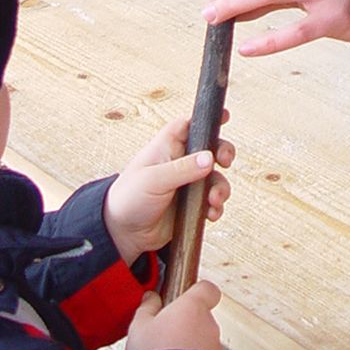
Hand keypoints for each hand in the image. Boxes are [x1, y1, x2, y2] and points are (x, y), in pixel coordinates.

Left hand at [103, 113, 233, 267]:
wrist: (123, 233)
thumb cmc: (128, 198)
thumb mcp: (153, 180)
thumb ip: (182, 169)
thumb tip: (209, 158)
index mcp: (166, 147)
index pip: (189, 124)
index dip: (207, 119)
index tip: (225, 117)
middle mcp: (179, 162)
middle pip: (210, 148)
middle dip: (223, 153)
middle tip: (225, 161)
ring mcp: (187, 183)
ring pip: (215, 177)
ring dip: (220, 187)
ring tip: (213, 199)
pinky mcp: (191, 204)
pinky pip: (212, 201)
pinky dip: (216, 206)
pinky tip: (210, 213)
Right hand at [125, 280, 222, 349]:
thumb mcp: (140, 327)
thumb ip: (147, 307)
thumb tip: (151, 298)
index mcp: (192, 306)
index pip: (207, 288)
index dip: (197, 291)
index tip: (183, 297)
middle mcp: (209, 324)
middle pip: (202, 315)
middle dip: (187, 323)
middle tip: (166, 334)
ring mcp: (215, 346)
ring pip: (204, 338)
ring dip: (191, 344)